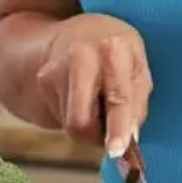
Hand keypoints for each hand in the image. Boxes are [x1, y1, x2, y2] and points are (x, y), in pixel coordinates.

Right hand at [34, 13, 149, 155]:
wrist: (74, 32)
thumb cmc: (115, 50)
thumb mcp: (138, 65)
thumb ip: (138, 102)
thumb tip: (131, 138)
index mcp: (113, 48)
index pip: (117, 95)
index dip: (118, 126)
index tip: (117, 149)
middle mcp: (81, 55)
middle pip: (81, 119)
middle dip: (96, 137)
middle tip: (112, 139)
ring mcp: (56, 68)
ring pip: (71, 123)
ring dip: (90, 126)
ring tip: (99, 103)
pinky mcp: (43, 80)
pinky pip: (63, 116)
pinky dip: (78, 115)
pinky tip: (83, 97)